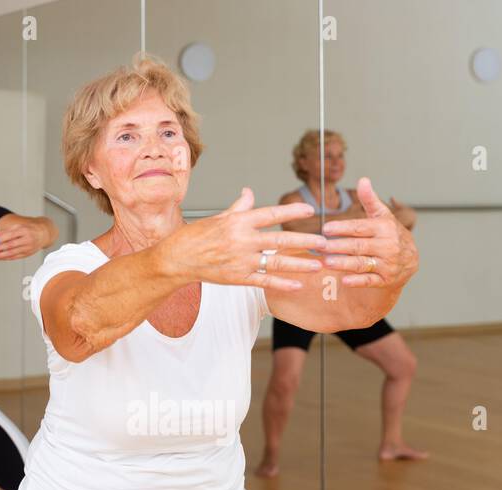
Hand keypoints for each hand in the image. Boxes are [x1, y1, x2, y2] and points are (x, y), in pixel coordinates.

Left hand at [0, 220, 43, 260]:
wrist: (43, 234)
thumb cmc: (29, 229)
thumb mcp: (17, 227)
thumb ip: (4, 232)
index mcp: (23, 230)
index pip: (11, 235)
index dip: (2, 239)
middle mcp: (26, 239)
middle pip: (11, 245)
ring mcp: (27, 248)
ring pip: (12, 253)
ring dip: (0, 256)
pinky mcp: (27, 253)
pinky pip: (15, 257)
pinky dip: (6, 258)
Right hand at [161, 188, 328, 289]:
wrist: (177, 259)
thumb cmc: (196, 236)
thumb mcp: (218, 218)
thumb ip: (238, 208)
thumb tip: (249, 192)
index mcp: (238, 222)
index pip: (271, 214)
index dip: (292, 211)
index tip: (310, 209)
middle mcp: (242, 240)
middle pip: (280, 239)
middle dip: (305, 241)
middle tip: (324, 242)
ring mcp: (241, 261)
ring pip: (276, 262)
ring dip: (300, 264)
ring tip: (318, 264)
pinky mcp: (238, 278)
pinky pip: (264, 281)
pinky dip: (282, 283)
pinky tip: (298, 284)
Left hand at [319, 177, 417, 288]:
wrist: (411, 259)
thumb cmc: (391, 234)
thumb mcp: (383, 216)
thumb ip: (370, 200)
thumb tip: (363, 180)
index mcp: (384, 227)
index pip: (359, 227)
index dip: (342, 228)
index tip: (325, 229)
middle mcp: (387, 245)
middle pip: (358, 246)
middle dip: (337, 246)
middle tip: (319, 247)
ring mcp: (387, 264)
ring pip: (362, 263)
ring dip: (343, 263)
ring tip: (326, 262)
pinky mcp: (386, 279)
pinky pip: (370, 280)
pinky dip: (358, 281)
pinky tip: (344, 280)